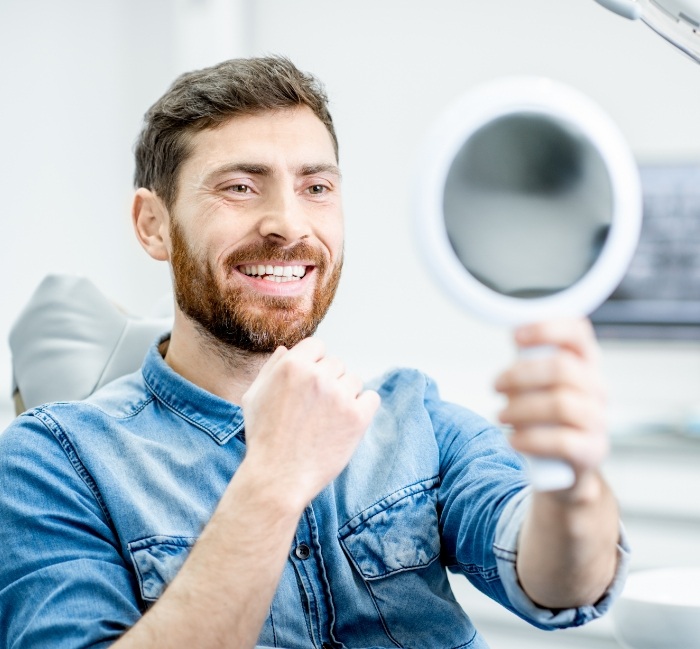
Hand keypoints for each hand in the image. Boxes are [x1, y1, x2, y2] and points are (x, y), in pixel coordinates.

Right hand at [240, 338, 379, 509]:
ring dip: (345, 395)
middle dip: (328, 381)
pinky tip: (346, 423)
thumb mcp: (254, 397)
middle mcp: (317, 376)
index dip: (314, 364)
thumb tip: (287, 350)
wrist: (278, 477)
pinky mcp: (357, 417)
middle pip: (336, 364)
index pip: (317, 346)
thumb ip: (271, 369)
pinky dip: (363, 408)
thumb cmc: (263, 438)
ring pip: (354, 380)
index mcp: (292, 366)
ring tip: (328, 419)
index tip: (310, 384)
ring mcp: (339, 396)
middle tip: (316, 408)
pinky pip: (371, 398)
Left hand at [494, 318, 607, 484]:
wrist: (563, 466)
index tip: (515, 336)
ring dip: (521, 408)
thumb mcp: (538, 383)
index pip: (578, 333)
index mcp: (585, 364)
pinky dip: (530, 439)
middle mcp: (597, 388)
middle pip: (563, 368)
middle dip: (520, 375)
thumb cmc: (545, 416)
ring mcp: (598, 419)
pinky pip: (562, 441)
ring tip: (501, 415)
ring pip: (561, 404)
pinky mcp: (592, 450)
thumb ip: (529, 360)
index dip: (547, 329)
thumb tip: (514, 336)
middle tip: (496, 386)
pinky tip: (513, 440)